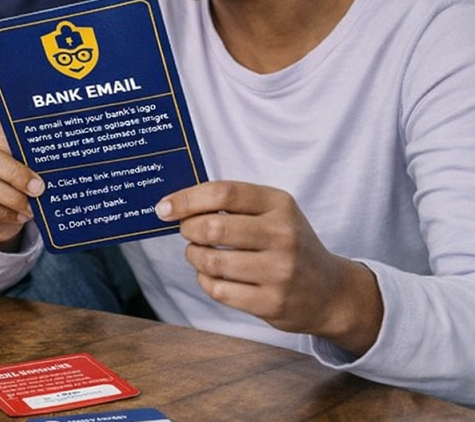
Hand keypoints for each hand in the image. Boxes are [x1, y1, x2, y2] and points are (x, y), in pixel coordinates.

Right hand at [0, 113, 43, 250]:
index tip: (36, 159)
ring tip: (30, 208)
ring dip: (10, 199)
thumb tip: (56, 166)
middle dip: (15, 174)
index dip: (14, 144)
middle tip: (38, 189)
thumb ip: (33, 157)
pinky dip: (2, 214)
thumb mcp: (25, 160)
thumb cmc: (16, 174)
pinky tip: (18, 216)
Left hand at [158, 181, 383, 354]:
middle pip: (213, 227)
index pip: (224, 193)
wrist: (331, 292)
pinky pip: (218, 290)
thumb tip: (176, 203)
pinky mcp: (272, 303)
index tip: (164, 208)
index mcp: (280, 204)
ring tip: (198, 253)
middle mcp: (283, 235)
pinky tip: (211, 275)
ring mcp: (279, 271)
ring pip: (211, 261)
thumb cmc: (289, 245)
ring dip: (194, 256)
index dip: (186, 199)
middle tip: (186, 231)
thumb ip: (233, 203)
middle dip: (188, 229)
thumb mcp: (274, 213)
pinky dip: (204, 280)